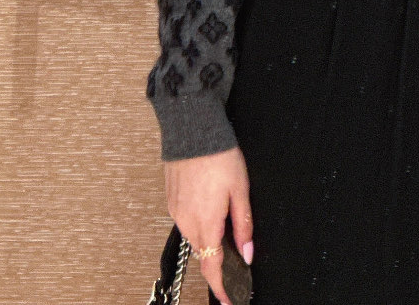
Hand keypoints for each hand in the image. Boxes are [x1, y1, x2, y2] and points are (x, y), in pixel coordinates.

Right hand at [165, 146, 254, 304]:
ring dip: (208, 235)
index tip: (228, 299)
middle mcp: (187, 221)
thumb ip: (243, 224)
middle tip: (235, 252)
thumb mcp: (241, 189)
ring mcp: (177, 211)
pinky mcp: (171, 201)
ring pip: (195, 236)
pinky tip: (208, 203)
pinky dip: (199, 220)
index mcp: (207, 223)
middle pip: (204, 252)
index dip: (221, 287)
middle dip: (218, 256)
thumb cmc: (219, 155)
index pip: (212, 267)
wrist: (192, 130)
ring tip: (223, 216)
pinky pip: (186, 220)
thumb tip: (247, 252)